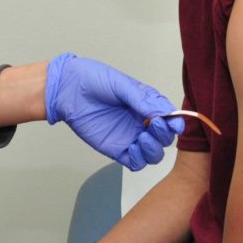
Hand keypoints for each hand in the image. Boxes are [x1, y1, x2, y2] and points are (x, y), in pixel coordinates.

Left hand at [45, 53, 184, 169]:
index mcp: (146, 104)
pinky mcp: (116, 149)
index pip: (169, 118)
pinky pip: (135, 162)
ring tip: (143, 137)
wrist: (66, 89)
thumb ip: (142, 99)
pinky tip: (135, 147)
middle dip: (164, 134)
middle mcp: (141, 122)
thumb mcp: (120, 84)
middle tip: (154, 125)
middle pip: (164, 138)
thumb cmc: (92, 80)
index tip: (175, 122)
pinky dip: (140, 159)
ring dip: (154, 149)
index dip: (175, 122)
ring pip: (153, 153)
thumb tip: (165, 112)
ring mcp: (129, 137)